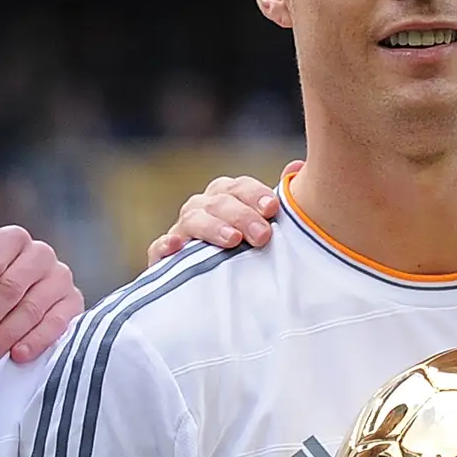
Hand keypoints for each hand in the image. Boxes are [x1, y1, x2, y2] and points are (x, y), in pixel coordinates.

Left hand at [0, 170, 81, 364]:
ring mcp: (61, 278)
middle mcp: (41, 253)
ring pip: (32, 306)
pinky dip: (37, 339)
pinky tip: (18, 355)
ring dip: (5, 333)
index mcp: (13, 237)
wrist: (16, 300)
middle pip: (10, 287)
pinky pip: (58, 322)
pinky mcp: (75, 303)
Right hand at [147, 169, 292, 266]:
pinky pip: (160, 247)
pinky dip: (166, 245)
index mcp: (226, 197)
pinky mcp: (164, 257)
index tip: (272, 208)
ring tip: (232, 241)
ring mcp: (182, 231)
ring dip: (212, 227)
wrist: (216, 291)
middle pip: (219, 202)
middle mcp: (203, 208)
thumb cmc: (246, 251)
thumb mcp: (264, 226)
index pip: (240, 187)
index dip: (255, 194)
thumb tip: (297, 165)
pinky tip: (177, 246)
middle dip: (242, 216)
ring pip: (193, 220)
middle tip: (262, 235)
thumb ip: (276, 200)